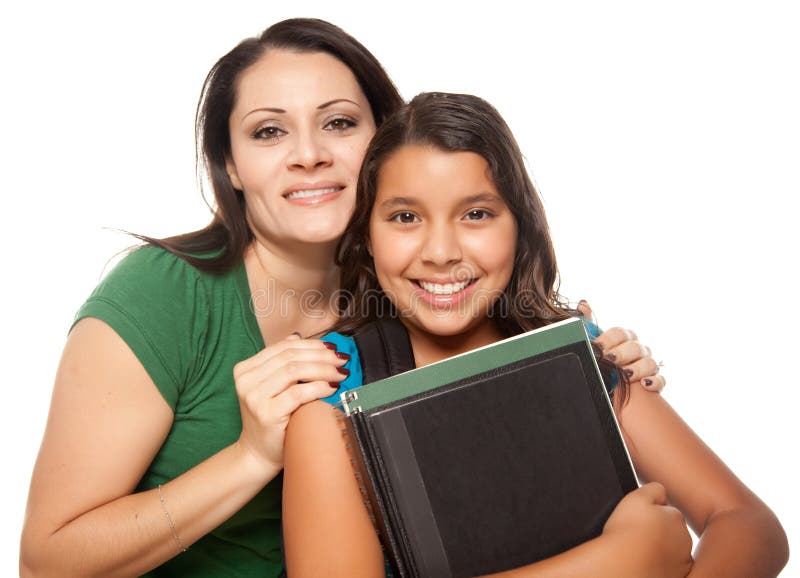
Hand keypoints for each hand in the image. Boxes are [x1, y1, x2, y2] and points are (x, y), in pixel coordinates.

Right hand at [233, 334, 347, 471]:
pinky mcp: (266, 413)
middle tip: (342, 359)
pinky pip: (298, 393)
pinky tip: (331, 389)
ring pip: (294, 371)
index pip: (283, 347)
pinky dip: (318, 387)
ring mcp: (254, 397)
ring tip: (340, 373)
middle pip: (290, 357)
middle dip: (321, 356)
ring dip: (323, 369)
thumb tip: (298, 336)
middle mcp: (246, 380)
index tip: (333, 347)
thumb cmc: (270, 419)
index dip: (311, 345)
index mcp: (245, 369)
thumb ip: (280, 362)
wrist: (257, 454)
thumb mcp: (271, 386)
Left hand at [578, 300, 664, 391]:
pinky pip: (661, 381)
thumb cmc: (600, 367)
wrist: (606, 393)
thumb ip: (588, 326)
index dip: (609, 339)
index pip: (620, 333)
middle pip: (635, 347)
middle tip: (610, 359)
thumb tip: (583, 304)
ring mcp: (648, 367)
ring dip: (637, 368)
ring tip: (625, 374)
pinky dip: (654, 382)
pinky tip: (644, 384)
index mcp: (623, 341)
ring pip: (650, 363)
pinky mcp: (655, 383)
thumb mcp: (593, 347)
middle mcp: (638, 351)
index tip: (597, 347)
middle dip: (622, 353)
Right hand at [602, 483, 692, 577]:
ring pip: (670, 550)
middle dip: (657, 531)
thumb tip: (660, 491)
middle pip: (670, 531)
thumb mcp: (637, 497)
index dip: (650, 514)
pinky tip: (644, 563)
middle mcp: (684, 539)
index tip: (638, 519)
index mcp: (676, 518)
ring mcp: (681, 561)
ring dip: (658, 549)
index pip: (666, 511)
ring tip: (638, 550)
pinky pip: (667, 568)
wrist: (624, 567)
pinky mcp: (675, 577)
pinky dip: (658, 565)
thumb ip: (653, 489)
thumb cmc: (627, 534)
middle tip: (636, 534)